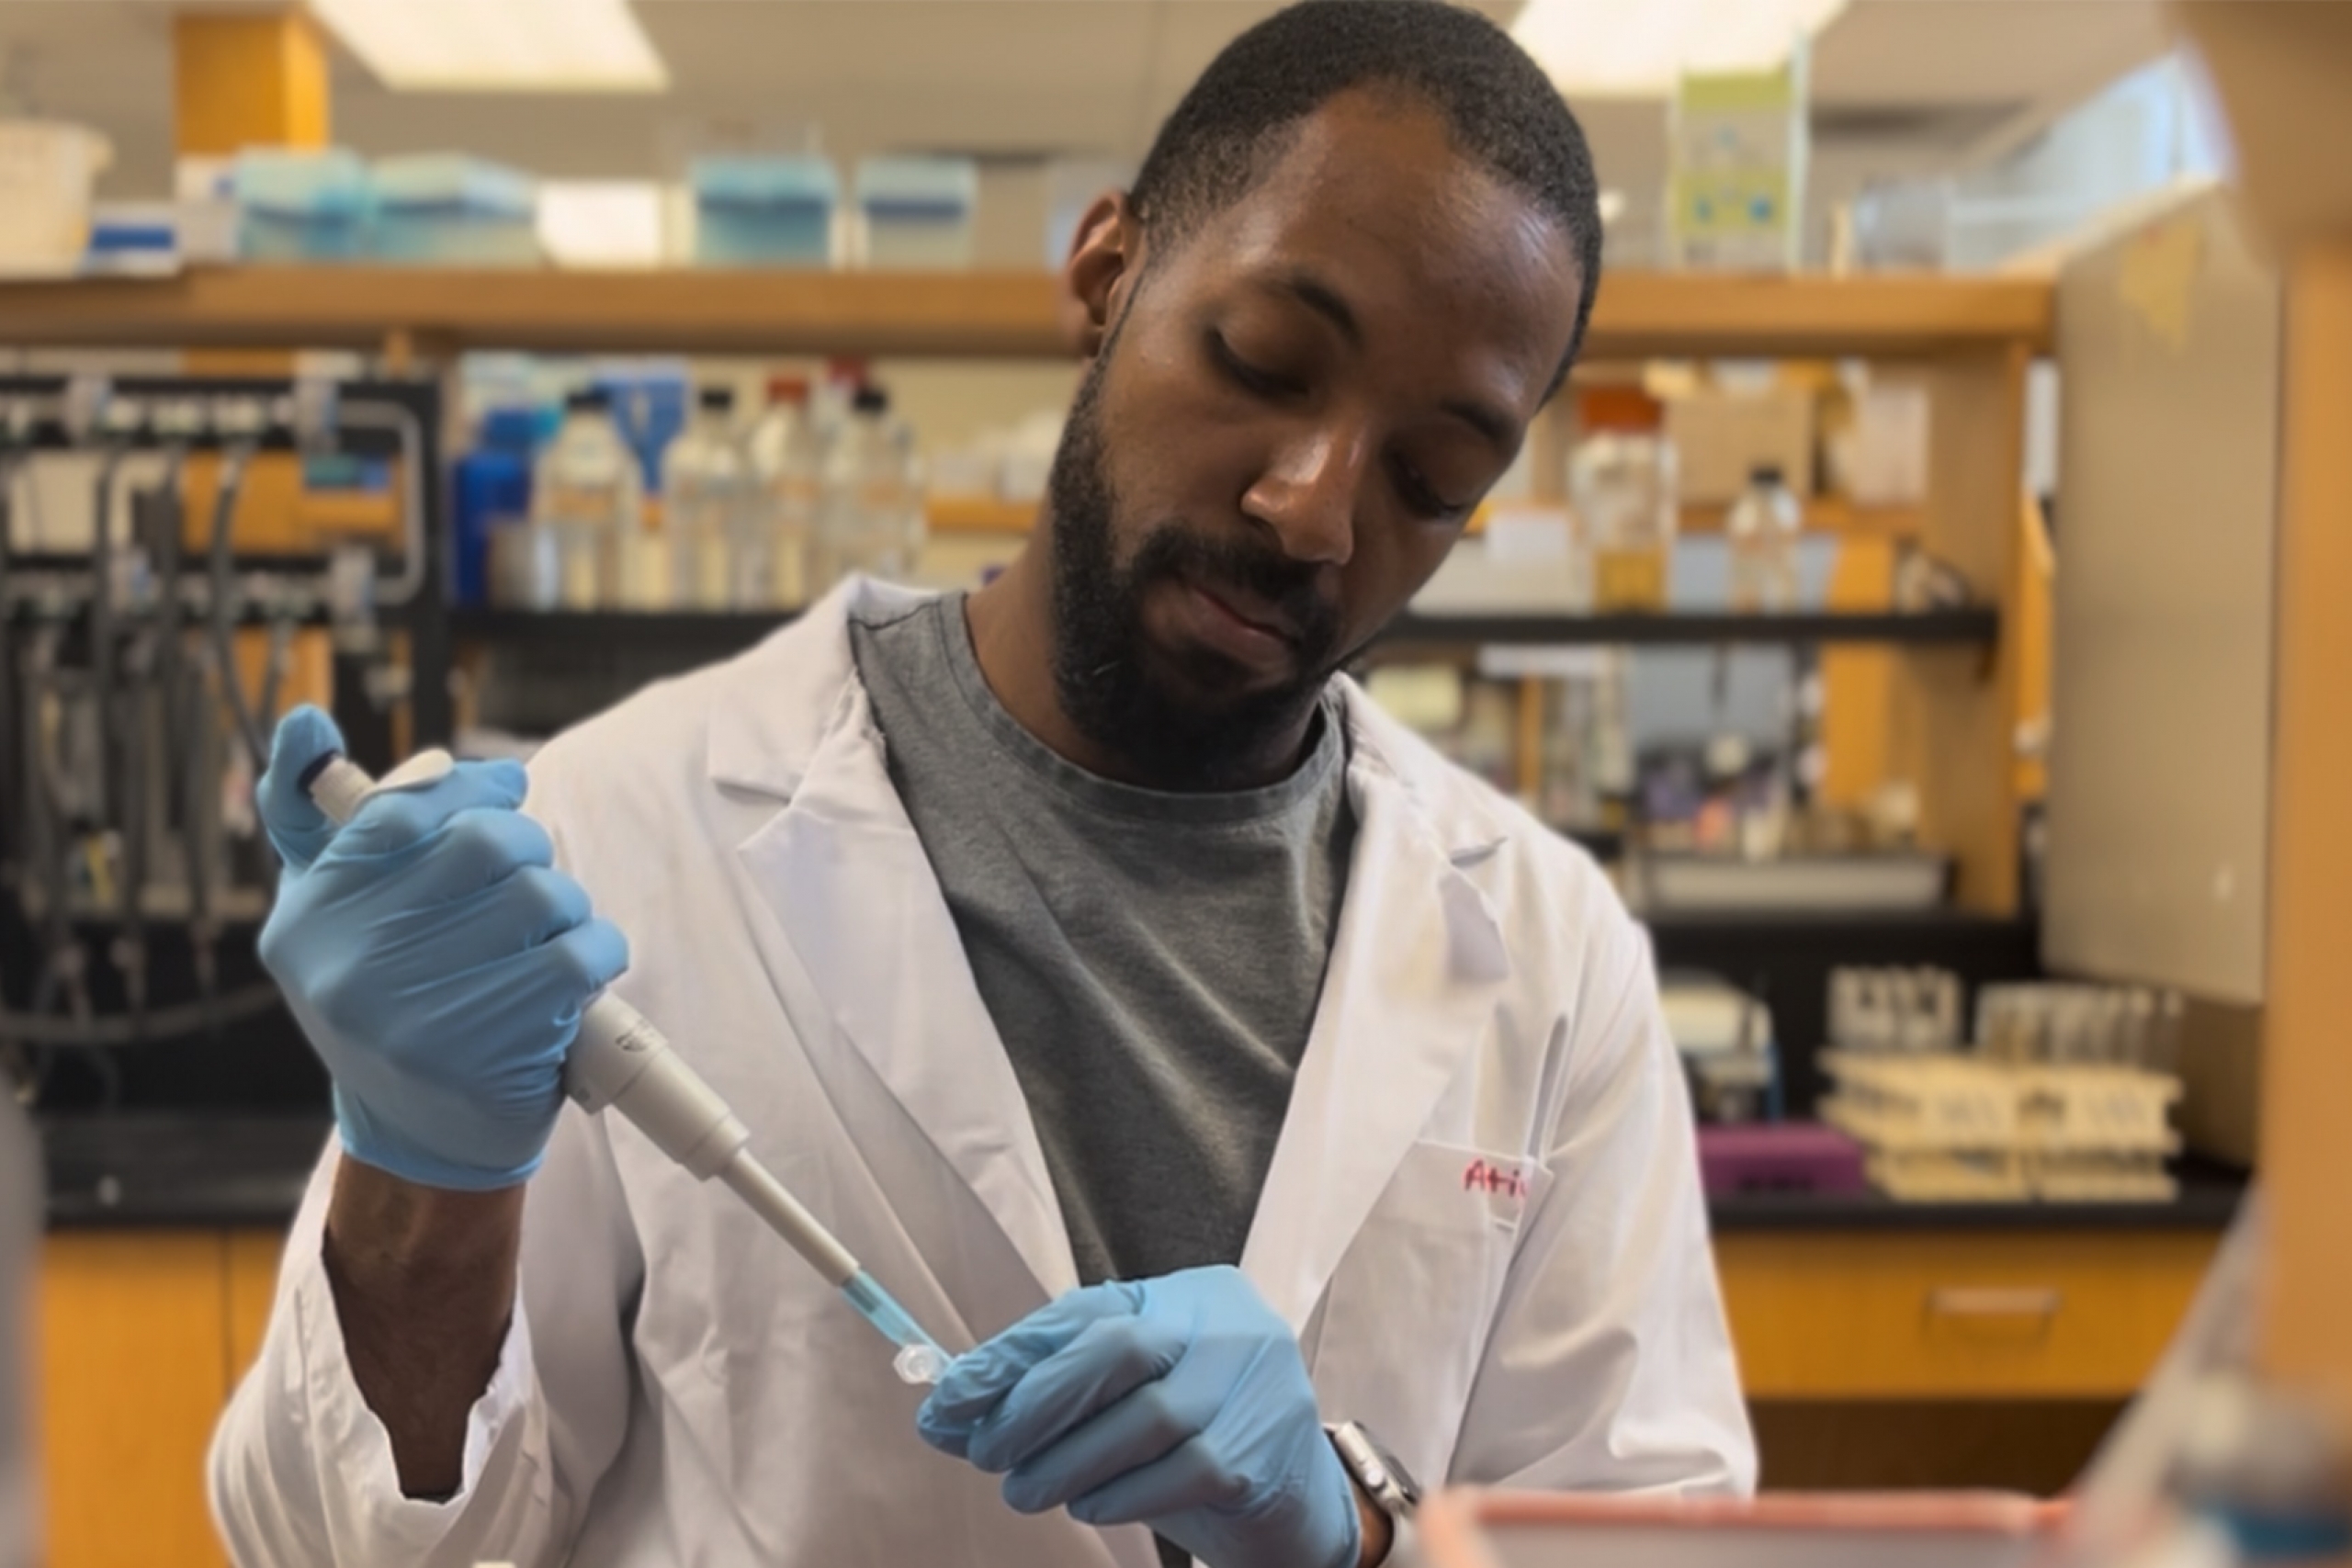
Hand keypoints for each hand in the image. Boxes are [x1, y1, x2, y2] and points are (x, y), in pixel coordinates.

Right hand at [257, 707, 626, 1190]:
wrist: (421, 1135)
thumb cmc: (391, 999)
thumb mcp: (334, 915)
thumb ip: (321, 821)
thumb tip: (303, 722)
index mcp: (309, 917)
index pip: (398, 810)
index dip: (468, 784)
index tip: (505, 786)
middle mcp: (350, 964)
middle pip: (484, 844)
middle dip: (528, 848)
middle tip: (530, 878)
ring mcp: (418, 1013)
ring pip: (542, 896)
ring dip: (568, 906)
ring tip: (549, 936)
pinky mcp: (491, 1050)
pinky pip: (580, 956)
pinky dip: (598, 952)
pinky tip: (578, 973)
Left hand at [917, 1265, 1359, 1567]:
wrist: (1294, 1503)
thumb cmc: (1191, 1438)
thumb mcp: (1123, 1399)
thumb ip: (1049, 1392)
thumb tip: (946, 1411)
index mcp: (1189, 1293)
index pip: (1084, 1311)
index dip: (1008, 1356)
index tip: (945, 1400)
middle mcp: (1231, 1323)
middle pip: (1118, 1350)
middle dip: (1034, 1405)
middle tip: (983, 1453)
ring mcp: (1258, 1384)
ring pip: (1146, 1418)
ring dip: (1067, 1463)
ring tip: (1026, 1491)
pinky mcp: (1263, 1451)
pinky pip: (1178, 1473)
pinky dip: (1118, 1496)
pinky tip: (1090, 1507)